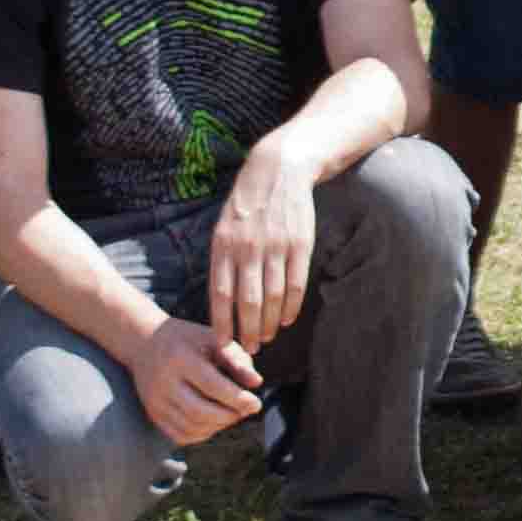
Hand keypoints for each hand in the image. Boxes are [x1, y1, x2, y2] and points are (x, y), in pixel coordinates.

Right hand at [115, 317, 263, 445]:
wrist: (145, 342)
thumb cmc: (189, 340)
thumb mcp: (213, 339)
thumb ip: (237, 360)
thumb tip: (256, 383)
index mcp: (179, 358)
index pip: (212, 385)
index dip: (237, 399)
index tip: (256, 403)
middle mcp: (163, 382)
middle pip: (199, 411)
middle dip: (229, 416)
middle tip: (246, 410)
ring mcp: (155, 401)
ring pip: (191, 427)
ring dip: (219, 426)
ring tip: (232, 413)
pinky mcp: (153, 414)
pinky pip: (181, 435)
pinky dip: (203, 433)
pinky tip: (215, 421)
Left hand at [206, 151, 317, 351]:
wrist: (278, 170)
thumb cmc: (246, 205)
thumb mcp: (223, 228)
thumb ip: (222, 262)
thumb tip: (220, 302)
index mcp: (224, 245)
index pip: (220, 294)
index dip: (222, 323)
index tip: (223, 345)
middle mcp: (248, 248)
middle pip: (248, 301)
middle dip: (247, 331)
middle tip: (249, 349)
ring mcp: (276, 246)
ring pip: (272, 297)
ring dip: (269, 323)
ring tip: (266, 338)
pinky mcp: (300, 244)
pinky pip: (296, 284)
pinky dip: (291, 307)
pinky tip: (286, 319)